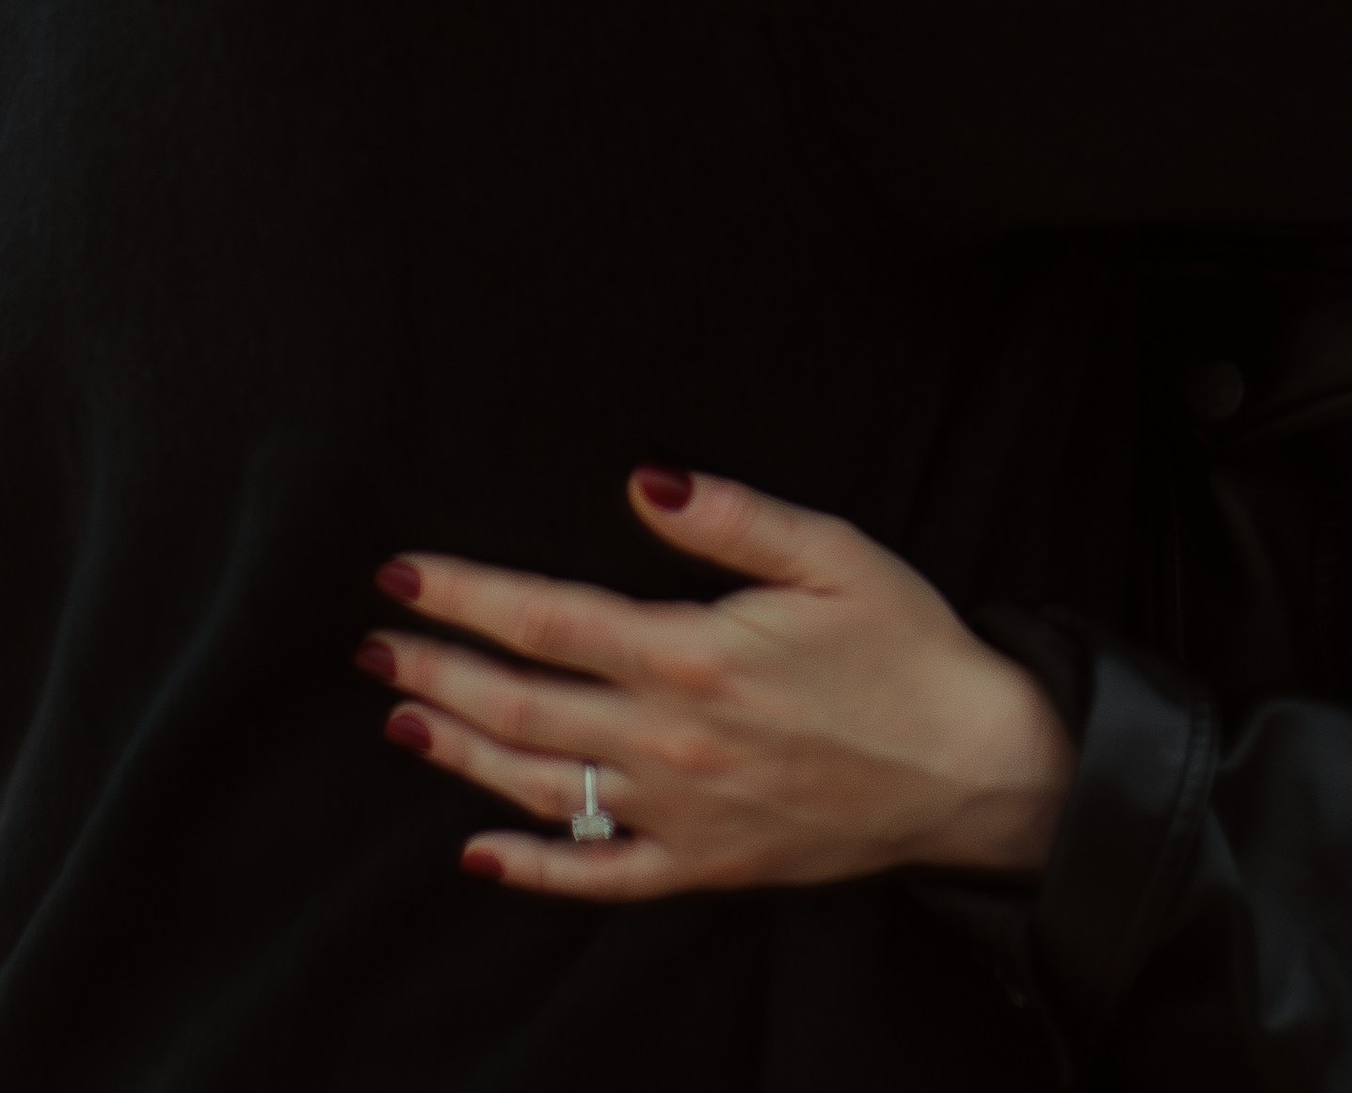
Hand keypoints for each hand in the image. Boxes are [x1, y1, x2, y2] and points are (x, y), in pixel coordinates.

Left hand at [357, 470, 1074, 901]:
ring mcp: (682, 814)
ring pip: (544, 786)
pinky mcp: (705, 865)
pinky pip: (600, 877)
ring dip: (462, 754)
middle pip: (523, 706)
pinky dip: (532, 868)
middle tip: (375, 645)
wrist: (973, 766)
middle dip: (439, 669)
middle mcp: (671, 742)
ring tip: (403, 719)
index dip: (468, 594)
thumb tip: (643, 478)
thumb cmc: (907, 646)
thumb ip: (731, 518)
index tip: (403, 573)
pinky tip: (480, 850)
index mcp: (694, 655)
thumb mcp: (832, 552)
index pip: (549, 620)